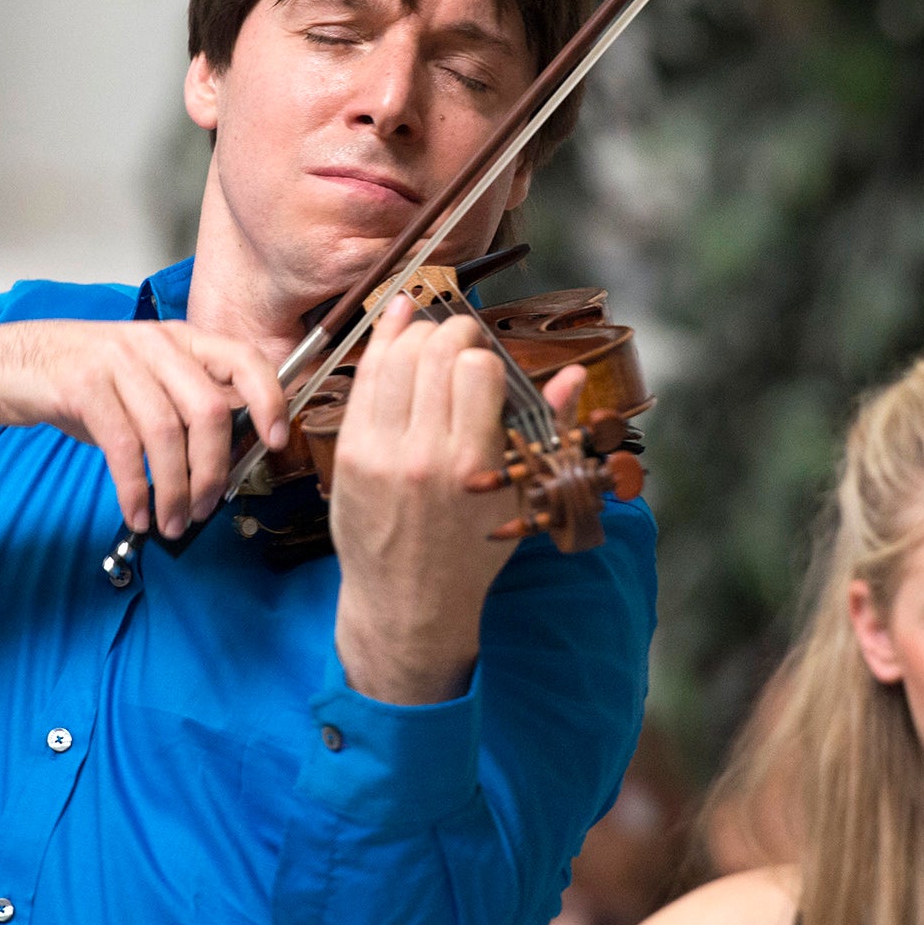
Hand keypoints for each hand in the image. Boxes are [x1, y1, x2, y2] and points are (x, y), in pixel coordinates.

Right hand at [0, 320, 289, 537]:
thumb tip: (229, 458)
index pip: (243, 360)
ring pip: (167, 434)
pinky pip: (124, 447)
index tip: (275, 441)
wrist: (13, 364)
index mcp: (181, 340)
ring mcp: (118, 361)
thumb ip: (187, 408)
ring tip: (172, 522)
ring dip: (174, 490)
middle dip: (213, 471)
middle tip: (208, 507)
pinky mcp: (83, 386)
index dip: (268, 400)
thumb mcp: (145, 383)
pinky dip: (136, 489)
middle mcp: (155, 344)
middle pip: (209, 411)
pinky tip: (138, 512)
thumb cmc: (86, 381)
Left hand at [328, 297, 585, 703]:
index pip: (478, 369)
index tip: (488, 363)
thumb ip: (547, 429)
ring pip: (395, 357)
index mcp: (473, 465)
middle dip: (454, 332)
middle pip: (435, 353)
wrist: (408, 603)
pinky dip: (380, 342)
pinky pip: (364, 380)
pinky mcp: (347, 453)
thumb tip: (575, 375)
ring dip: (417, 334)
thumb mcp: (520, 499)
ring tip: (432, 338)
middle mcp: (423, 455)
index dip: (485, 355)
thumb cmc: (470, 552)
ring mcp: (378, 452)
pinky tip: (396, 321)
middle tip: (463, 339)